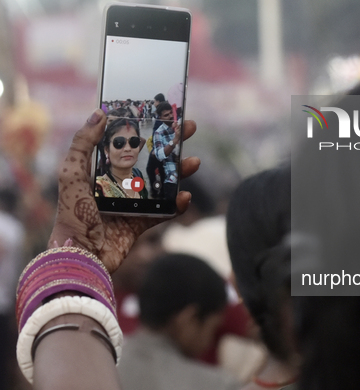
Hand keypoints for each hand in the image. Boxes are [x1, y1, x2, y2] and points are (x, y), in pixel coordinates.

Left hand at [48, 109, 199, 272]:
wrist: (81, 256)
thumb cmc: (73, 214)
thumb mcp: (72, 172)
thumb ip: (83, 143)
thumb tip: (99, 113)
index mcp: (102, 169)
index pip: (128, 142)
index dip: (146, 128)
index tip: (162, 114)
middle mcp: (119, 183)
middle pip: (151, 158)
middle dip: (171, 144)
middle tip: (189, 129)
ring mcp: (133, 203)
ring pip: (162, 183)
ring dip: (179, 172)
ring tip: (194, 162)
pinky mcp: (141, 223)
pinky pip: (164, 212)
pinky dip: (176, 205)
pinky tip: (184, 196)